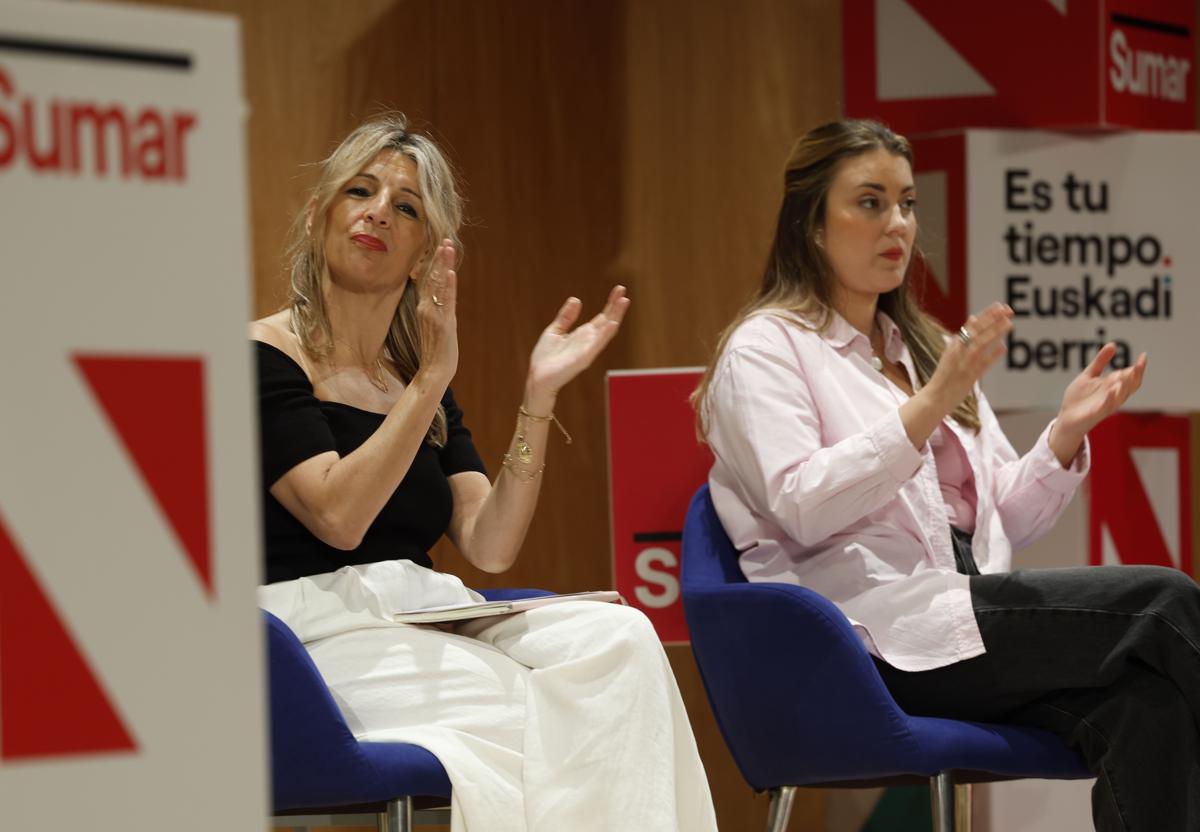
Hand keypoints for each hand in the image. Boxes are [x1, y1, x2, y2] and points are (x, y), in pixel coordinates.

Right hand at [415, 239, 459, 381]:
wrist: (434, 370)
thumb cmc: (437, 350)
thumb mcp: (437, 325)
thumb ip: (439, 309)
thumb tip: (444, 296)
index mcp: (424, 308)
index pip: (428, 280)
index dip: (434, 262)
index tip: (439, 246)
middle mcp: (426, 308)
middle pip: (431, 277)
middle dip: (439, 258)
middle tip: (445, 239)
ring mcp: (433, 314)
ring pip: (437, 284)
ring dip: (443, 264)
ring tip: (448, 247)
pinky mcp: (443, 322)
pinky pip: (446, 300)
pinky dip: (447, 285)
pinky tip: (450, 272)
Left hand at [524, 285, 630, 411]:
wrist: (537, 377)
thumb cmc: (546, 358)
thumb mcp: (555, 330)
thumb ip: (566, 317)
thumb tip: (576, 299)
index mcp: (583, 335)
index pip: (602, 317)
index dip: (611, 303)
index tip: (619, 289)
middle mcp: (589, 341)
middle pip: (607, 321)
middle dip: (616, 306)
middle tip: (623, 290)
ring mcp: (588, 350)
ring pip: (606, 331)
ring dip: (615, 316)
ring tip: (624, 302)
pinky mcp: (583, 358)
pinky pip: (596, 345)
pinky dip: (605, 334)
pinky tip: (613, 323)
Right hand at [923, 302, 1013, 415]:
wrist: (933, 398)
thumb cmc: (943, 377)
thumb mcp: (950, 353)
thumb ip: (962, 339)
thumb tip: (973, 319)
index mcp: (954, 345)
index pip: (973, 326)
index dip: (987, 315)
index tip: (999, 306)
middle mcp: (958, 352)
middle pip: (978, 332)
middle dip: (993, 319)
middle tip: (1007, 308)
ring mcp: (963, 363)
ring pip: (981, 344)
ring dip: (995, 332)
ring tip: (1009, 323)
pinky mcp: (969, 376)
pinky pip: (983, 363)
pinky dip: (992, 355)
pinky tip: (1003, 347)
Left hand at [1050, 344, 1147, 464]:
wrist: (1066, 418)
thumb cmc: (1079, 398)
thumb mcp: (1089, 376)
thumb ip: (1100, 361)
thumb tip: (1113, 344)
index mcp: (1113, 387)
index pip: (1131, 378)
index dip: (1139, 368)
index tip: (1144, 356)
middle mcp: (1113, 397)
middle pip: (1129, 387)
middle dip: (1135, 376)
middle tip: (1139, 365)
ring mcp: (1105, 406)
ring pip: (1119, 397)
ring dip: (1124, 386)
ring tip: (1126, 374)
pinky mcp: (1094, 414)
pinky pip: (1105, 407)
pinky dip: (1109, 399)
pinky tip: (1112, 390)